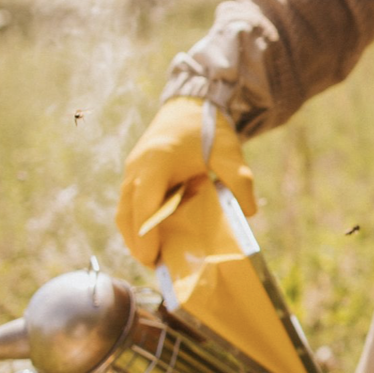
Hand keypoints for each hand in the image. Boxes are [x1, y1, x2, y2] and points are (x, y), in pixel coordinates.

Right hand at [115, 97, 255, 265]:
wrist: (190, 105)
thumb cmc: (208, 129)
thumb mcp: (230, 152)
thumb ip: (240, 180)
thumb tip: (250, 212)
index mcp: (157, 161)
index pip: (144, 202)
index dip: (145, 232)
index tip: (152, 256)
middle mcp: (138, 167)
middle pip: (126, 212)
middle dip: (136, 242)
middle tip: (155, 266)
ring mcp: (132, 170)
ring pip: (124, 210)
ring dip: (134, 235)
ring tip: (154, 258)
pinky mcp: (135, 174)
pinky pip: (129, 204)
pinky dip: (137, 223)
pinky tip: (155, 239)